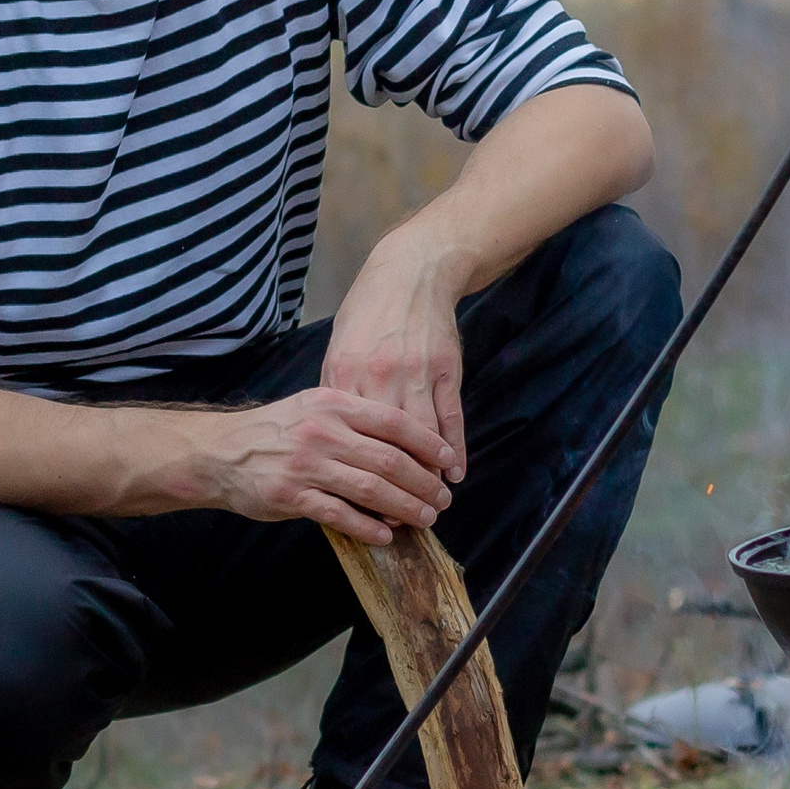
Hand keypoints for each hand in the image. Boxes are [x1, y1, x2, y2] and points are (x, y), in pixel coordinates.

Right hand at [191, 387, 454, 544]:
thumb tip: (405, 444)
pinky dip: (368, 527)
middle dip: (423, 482)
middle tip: (442, 499)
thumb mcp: (314, 408)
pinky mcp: (291, 496)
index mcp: (334, 404)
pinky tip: (385, 536)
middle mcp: (323, 431)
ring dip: (404, 507)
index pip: (394, 422)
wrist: (220, 452)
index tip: (447, 461)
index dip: (427, 444)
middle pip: (389, 459)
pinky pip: (340, 515)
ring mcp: (307, 465)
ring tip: (424, 518)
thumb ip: (355, 419)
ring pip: (371, 488)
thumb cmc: (275, 431)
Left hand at [323, 228, 470, 485]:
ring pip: (421, 436)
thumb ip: (337, 390)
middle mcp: (381, 376)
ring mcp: (417, 373)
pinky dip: (455, 447)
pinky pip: (451, 417)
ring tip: (430, 503)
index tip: (358, 505)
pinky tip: (455, 472)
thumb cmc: (369, 311)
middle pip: (386, 444)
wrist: (411, 272)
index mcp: (346, 373)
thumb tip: (334, 437)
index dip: (355, 472)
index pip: (349, 437)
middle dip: (394, 485)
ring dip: (427, 474)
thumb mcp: (339, 346)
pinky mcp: (447, 369)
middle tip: (402, 517)